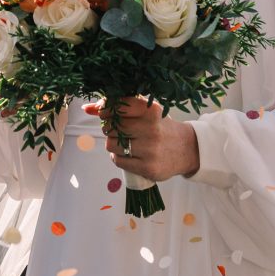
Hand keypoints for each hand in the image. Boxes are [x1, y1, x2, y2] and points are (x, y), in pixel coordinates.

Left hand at [83, 97, 199, 182]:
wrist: (187, 149)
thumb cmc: (160, 126)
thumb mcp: (145, 111)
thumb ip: (117, 107)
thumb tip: (87, 107)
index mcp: (151, 110)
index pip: (116, 107)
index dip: (105, 109)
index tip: (105, 111)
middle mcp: (151, 129)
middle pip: (111, 127)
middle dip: (110, 128)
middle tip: (121, 130)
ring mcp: (150, 150)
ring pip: (111, 144)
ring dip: (113, 143)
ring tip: (127, 143)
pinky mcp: (149, 168)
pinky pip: (118, 160)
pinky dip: (118, 157)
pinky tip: (130, 154)